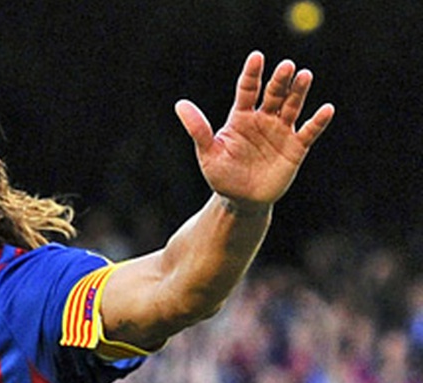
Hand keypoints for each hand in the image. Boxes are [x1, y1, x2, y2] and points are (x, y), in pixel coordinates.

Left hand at [175, 51, 334, 212]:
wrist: (240, 201)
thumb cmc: (222, 175)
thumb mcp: (208, 153)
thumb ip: (198, 129)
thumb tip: (180, 104)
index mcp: (241, 117)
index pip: (247, 89)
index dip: (252, 74)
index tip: (256, 57)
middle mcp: (263, 119)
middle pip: (274, 94)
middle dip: (280, 80)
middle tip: (286, 66)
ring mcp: (281, 131)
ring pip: (292, 106)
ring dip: (299, 92)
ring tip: (304, 75)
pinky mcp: (296, 147)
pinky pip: (309, 131)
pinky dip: (318, 121)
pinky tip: (326, 109)